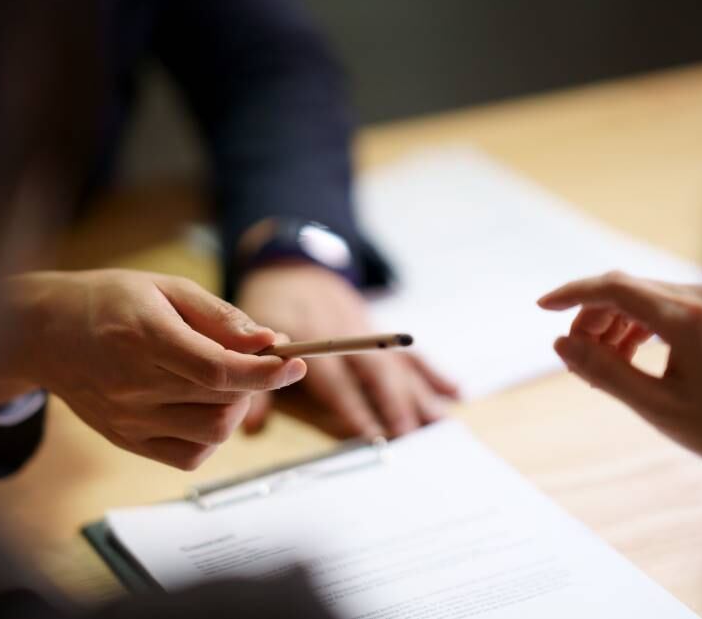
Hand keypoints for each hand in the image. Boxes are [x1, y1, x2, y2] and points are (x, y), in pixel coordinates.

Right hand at [0, 270, 306, 469]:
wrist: (45, 332)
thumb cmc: (109, 301)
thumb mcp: (166, 288)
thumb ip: (220, 316)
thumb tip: (269, 340)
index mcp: (145, 338)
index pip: (218, 370)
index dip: (265, 372)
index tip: (295, 364)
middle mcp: (134, 385)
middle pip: (221, 401)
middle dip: (255, 381)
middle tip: (252, 359)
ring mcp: (129, 419)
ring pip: (211, 433)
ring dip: (235, 408)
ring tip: (222, 380)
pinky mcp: (127, 440)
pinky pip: (189, 455)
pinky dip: (210, 435)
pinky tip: (202, 405)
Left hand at [236, 263, 457, 438]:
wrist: (291, 265)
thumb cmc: (268, 311)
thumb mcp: (246, 342)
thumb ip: (254, 386)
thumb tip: (250, 429)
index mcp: (309, 335)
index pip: (334, 378)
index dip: (352, 407)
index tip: (368, 434)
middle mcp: (343, 331)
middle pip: (374, 371)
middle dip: (393, 404)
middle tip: (408, 435)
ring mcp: (365, 329)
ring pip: (396, 364)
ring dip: (419, 394)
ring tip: (439, 423)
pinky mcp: (378, 328)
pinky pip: (407, 354)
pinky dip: (433, 372)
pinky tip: (455, 392)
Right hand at [538, 271, 701, 477]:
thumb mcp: (658, 407)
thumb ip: (605, 372)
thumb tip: (561, 344)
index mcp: (687, 319)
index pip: (614, 287)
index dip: (572, 293)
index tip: (542, 307)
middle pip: (625, 289)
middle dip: (590, 317)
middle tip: (574, 358)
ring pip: (643, 295)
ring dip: (612, 323)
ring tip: (600, 364)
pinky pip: (664, 304)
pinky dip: (636, 325)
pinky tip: (628, 356)